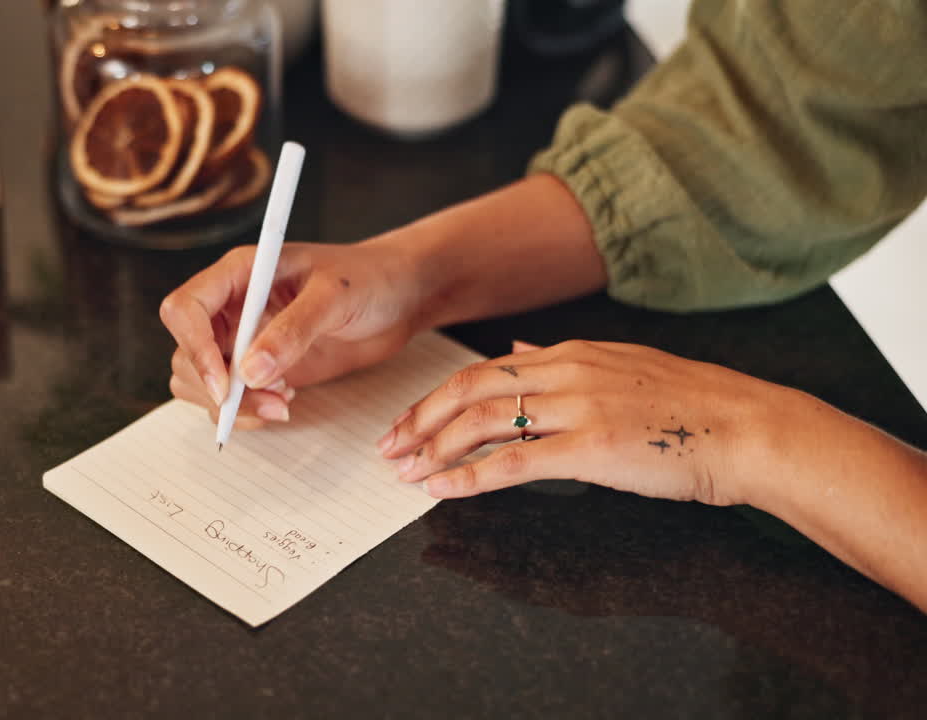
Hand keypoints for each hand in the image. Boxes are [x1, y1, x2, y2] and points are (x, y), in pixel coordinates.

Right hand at [160, 240, 421, 427]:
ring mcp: (242, 338)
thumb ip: (294, 330)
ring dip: (232, 404)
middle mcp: (232, 305)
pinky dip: (246, 410)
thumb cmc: (370, 279)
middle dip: (219, 387)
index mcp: (240, 273)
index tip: (227, 384)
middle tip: (271, 402)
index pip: (186, 308)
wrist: (399, 298)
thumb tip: (250, 372)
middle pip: (186, 352)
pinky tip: (284, 402)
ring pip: (199, 380)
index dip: (195, 348)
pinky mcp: (258, 367)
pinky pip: (228, 397)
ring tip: (283, 403)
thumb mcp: (336, 297)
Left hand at [378, 339, 785, 504]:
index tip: (409, 421)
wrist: (749, 428)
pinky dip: (472, 476)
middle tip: (389, 448)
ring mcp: (579, 408)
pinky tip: (445, 491)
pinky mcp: (593, 448)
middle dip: (420, 419)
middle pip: (470, 388)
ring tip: (407, 473)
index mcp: (572, 353)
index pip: (484, 369)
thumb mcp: (622, 366)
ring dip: (436, 448)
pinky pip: (515, 461)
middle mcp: (568, 372)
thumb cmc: (691, 407)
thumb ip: (561, 360)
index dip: (438, 397)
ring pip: (484, 421)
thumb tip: (515, 351)